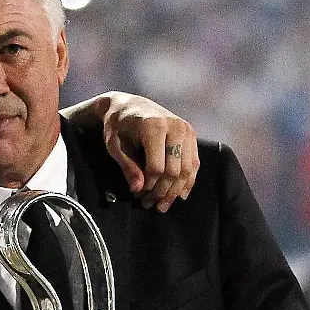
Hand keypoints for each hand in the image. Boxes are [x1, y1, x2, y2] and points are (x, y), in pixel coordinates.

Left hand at [65, 91, 198, 211]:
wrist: (129, 105)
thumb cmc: (118, 125)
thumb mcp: (115, 145)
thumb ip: (127, 166)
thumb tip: (138, 190)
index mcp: (154, 127)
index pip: (157, 167)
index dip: (148, 186)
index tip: (138, 195)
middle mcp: (175, 127)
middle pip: (174, 171)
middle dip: (162, 192)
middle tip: (149, 205)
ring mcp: (186, 130)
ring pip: (187, 170)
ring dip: (175, 191)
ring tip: (162, 205)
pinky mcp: (191, 134)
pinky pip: (194, 163)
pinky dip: (187, 181)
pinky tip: (178, 195)